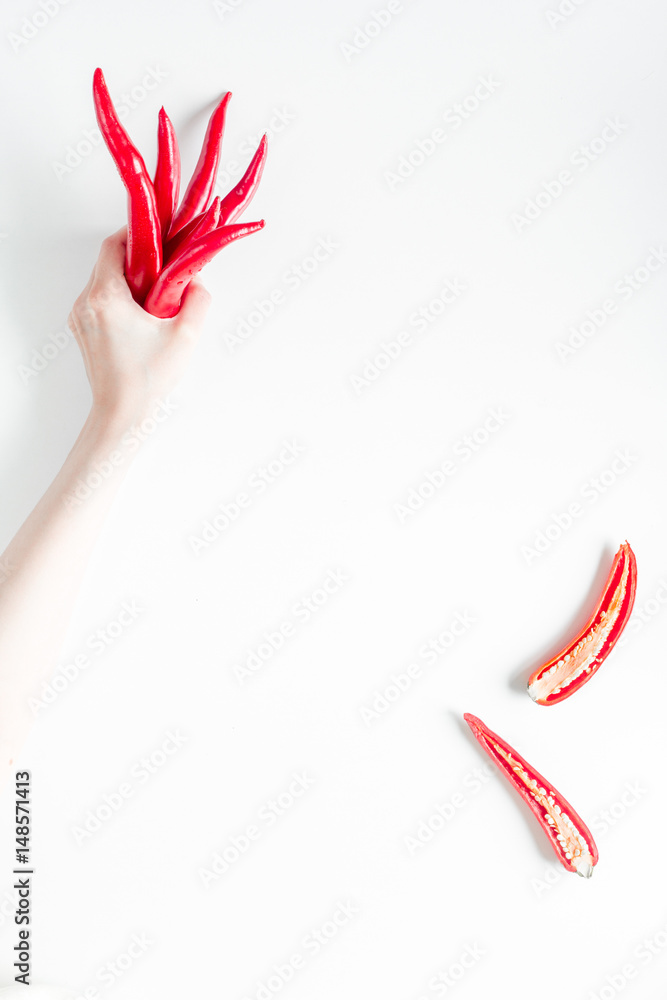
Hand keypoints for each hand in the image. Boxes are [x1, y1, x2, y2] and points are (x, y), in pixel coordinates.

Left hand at [68, 227, 210, 423]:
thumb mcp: (185, 336)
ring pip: (103, 282)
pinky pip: (99, 301)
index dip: (138, 235)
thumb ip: (198, 300)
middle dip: (137, 259)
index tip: (158, 237)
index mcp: (106, 298)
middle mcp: (85, 304)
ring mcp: (80, 318)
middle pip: (108, 262)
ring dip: (129, 280)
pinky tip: (142, 314)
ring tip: (156, 295)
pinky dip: (119, 298)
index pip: (114, 245)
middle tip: (164, 266)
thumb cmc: (148, 380)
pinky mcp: (83, 331)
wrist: (122, 414)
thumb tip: (197, 280)